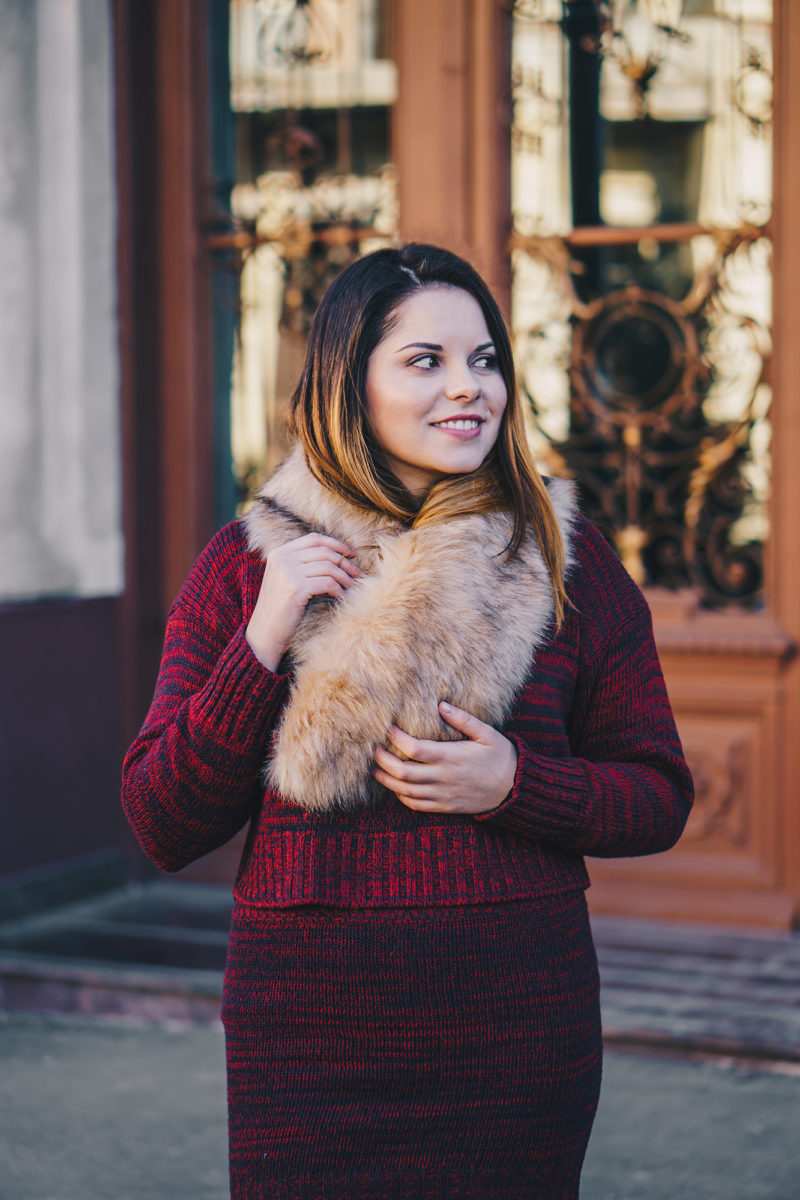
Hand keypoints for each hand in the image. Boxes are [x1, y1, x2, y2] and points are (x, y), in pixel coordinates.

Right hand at [246, 533, 362, 670]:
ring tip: (354, 587)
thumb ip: (301, 565)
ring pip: (329, 567)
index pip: (314, 539)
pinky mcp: (295, 589)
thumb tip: (336, 556)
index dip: (336, 544)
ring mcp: (288, 572)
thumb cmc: (279, 610)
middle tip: (359, 574)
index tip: (351, 554)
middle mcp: (282, 559)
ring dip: (346, 578)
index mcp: (279, 553)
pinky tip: (341, 597)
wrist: (264, 634)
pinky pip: (327, 583)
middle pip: (324, 552)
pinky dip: (338, 590)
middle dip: (346, 563)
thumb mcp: (284, 580)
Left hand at [372, 701, 517, 814]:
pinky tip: (396, 787)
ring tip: (375, 769)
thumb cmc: (501, 757)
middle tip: (373, 748)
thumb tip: (441, 705)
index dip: (396, 738)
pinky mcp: (445, 806)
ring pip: (405, 791)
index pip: (414, 748)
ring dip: (387, 780)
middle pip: (403, 772)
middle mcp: (443, 778)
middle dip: (383, 760)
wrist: (515, 789)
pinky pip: (417, 805)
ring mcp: (443, 794)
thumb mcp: (487, 733)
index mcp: (451, 757)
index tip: (387, 727)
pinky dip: (402, 797)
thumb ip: (464, 719)